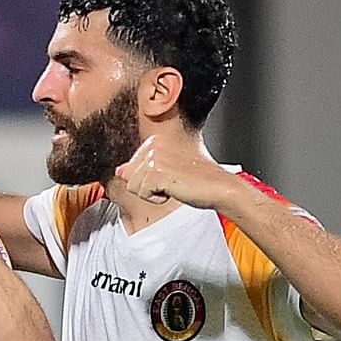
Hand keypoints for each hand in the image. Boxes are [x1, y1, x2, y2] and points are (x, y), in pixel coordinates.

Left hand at [115, 135, 249, 210]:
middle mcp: (154, 144)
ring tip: (174, 186)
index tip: (170, 176)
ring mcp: (155, 156)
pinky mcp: (157, 171)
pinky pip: (142, 194)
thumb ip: (141, 168)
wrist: (220, 187)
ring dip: (152, 193)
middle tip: (173, 182)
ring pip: (133, 186)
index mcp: (155, 140)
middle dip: (148, 187)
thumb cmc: (199, 179)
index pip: (130, 168)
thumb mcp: (167, 169)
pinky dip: (157, 199)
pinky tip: (174, 191)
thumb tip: (120, 171)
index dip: (148, 180)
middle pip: (129, 178)